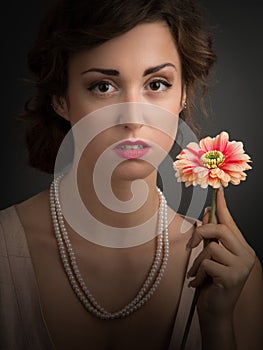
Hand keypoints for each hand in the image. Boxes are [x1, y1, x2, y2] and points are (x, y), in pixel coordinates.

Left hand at [187, 187, 255, 318]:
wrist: (214, 312)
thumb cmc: (211, 283)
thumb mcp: (211, 257)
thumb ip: (211, 238)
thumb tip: (207, 214)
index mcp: (241, 248)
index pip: (231, 222)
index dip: (222, 206)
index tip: (218, 190)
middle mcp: (246, 255)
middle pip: (221, 230)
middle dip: (202, 233)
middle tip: (192, 246)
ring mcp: (242, 267)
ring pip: (212, 248)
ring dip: (198, 261)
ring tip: (196, 273)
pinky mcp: (233, 277)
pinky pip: (208, 264)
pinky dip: (198, 273)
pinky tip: (198, 283)